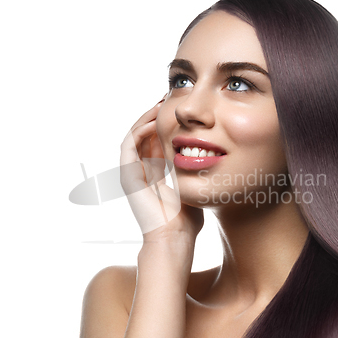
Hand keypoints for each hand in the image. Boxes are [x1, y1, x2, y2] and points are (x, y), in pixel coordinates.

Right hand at [120, 100, 203, 242]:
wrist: (175, 239)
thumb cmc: (187, 219)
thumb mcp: (193, 186)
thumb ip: (194, 170)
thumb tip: (210, 151)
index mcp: (156, 173)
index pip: (156, 139)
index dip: (166, 122)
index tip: (180, 108)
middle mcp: (142, 170)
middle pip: (144, 134)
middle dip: (155, 115)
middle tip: (168, 98)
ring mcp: (133, 172)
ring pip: (134, 135)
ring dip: (146, 117)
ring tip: (160, 103)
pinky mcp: (128, 175)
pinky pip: (129, 145)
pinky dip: (139, 130)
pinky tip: (154, 120)